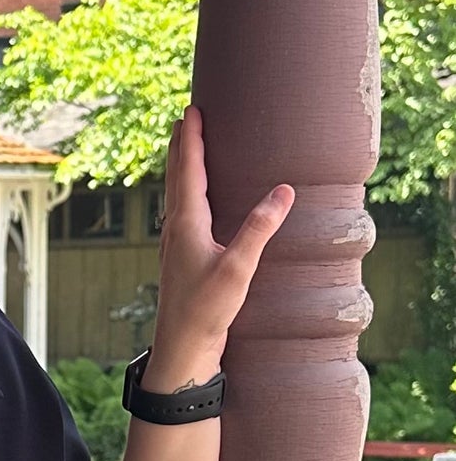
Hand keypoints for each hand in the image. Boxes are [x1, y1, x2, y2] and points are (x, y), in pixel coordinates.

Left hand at [146, 103, 294, 389]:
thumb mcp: (238, 268)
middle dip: (181, 146)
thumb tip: (284, 191)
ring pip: (177, 195)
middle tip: (186, 118)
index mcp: (186, 224)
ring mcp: (176, 245)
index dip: (190, 139)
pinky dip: (188, 194)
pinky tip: (196, 203)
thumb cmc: (206, 311)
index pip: (188, 170)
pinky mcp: (183, 260)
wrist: (182, 350)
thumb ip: (259, 229)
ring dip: (182, 168)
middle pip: (177, 177)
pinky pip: (183, 214)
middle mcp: (176, 229)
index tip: (190, 110)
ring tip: (187, 149)